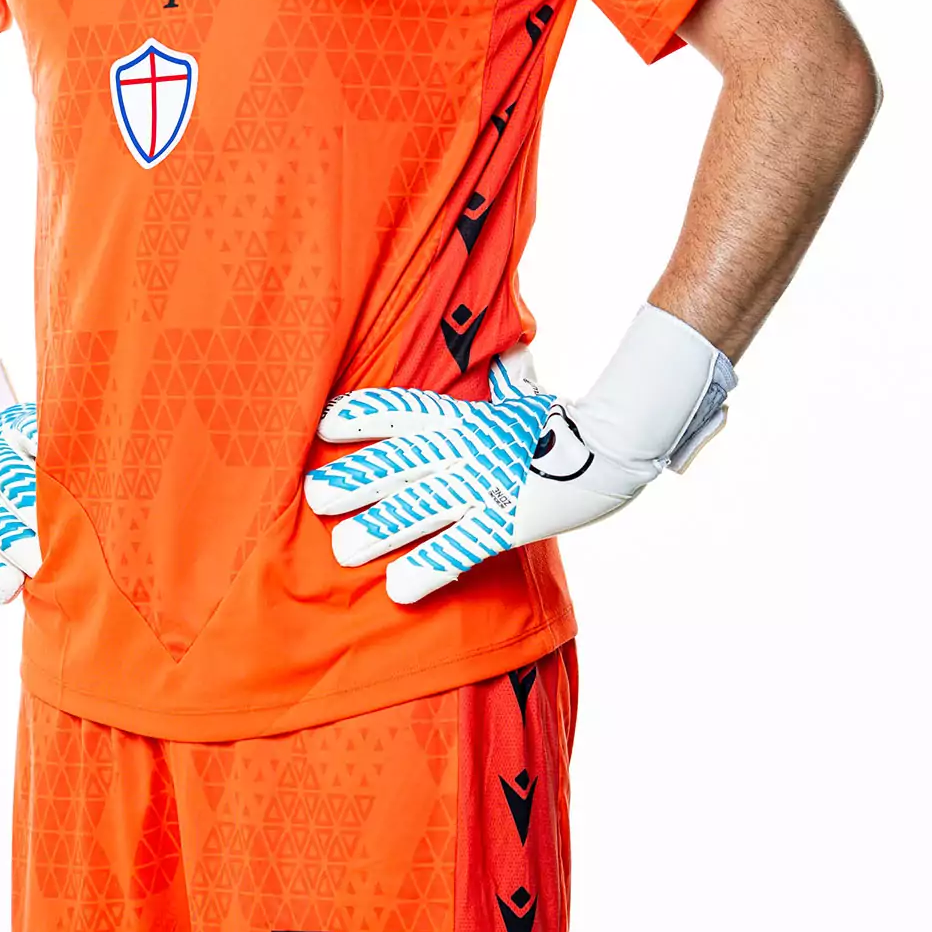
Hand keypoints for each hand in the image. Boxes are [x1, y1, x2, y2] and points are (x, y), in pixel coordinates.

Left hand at [305, 306, 731, 604]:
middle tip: (314, 496)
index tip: (324, 422)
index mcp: (463, 415)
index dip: (361, 416)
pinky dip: (428, 568)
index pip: (401, 410)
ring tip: (343, 549)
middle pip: (397, 463)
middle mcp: (464, 448)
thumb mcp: (524, 392)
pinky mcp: (505, 522)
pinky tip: (398, 588)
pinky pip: (458, 549)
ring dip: (378, 529)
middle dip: (354, 480)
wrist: (617, 444)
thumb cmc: (565, 419)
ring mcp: (483, 486)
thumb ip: (505, 375)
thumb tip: (508, 344)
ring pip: (418, 509)